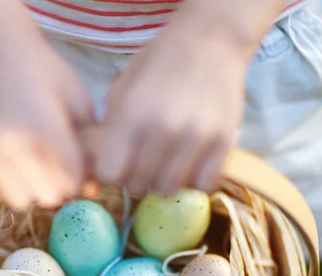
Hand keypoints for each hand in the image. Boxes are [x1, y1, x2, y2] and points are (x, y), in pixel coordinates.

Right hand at [0, 33, 93, 209]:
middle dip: (59, 188)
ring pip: (18, 201)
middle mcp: (10, 141)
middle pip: (47, 196)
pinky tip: (11, 174)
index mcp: (43, 126)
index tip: (79, 168)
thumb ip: (90, 147)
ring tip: (34, 173)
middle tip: (57, 171)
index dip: (81, 179)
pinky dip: (1, 192)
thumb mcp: (79, 103)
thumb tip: (94, 189)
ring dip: (30, 193)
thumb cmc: (46, 74)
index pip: (71, 181)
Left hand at [94, 16, 246, 196]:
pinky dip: (196, 180)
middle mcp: (163, 129)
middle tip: (143, 163)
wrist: (209, 41)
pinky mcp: (222, 143)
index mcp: (131, 115)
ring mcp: (195, 138)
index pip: (110, 175)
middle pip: (139, 186)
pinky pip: (204, 185)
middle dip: (136, 179)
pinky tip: (191, 164)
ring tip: (167, 163)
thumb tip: (100, 172)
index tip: (117, 167)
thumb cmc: (159, 66)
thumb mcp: (122, 90)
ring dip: (165, 181)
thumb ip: (110, 132)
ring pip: (169, 189)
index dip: (110, 175)